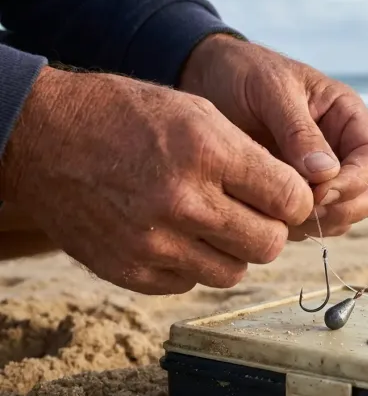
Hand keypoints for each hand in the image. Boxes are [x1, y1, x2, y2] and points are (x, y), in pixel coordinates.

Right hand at [0, 66, 313, 293]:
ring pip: (234, 272)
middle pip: (269, 244)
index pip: (291, 200)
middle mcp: (183, 202)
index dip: (296, 199)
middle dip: (270, 228)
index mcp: (208, 154)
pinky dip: (193, 264)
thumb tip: (293, 200)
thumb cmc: (129, 117)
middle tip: (254, 212)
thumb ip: (250, 157)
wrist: (44, 138)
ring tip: (214, 223)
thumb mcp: (198, 112)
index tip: (286, 196)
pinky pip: (190, 283)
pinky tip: (177, 235)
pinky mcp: (131, 271)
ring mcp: (154, 244)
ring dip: (233, 250)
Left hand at [179, 34, 367, 240]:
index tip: (319, 192)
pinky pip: (315, 222)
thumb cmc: (242, 73)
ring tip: (281, 216)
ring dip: (322, 223)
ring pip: (346, 213)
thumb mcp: (271, 90)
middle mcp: (342, 148)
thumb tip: (326, 173)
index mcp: (346, 116)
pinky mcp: (298, 193)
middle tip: (302, 211)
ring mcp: (322, 175)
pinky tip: (269, 219)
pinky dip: (301, 229)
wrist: (206, 79)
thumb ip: (298, 129)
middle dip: (343, 208)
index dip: (355, 181)